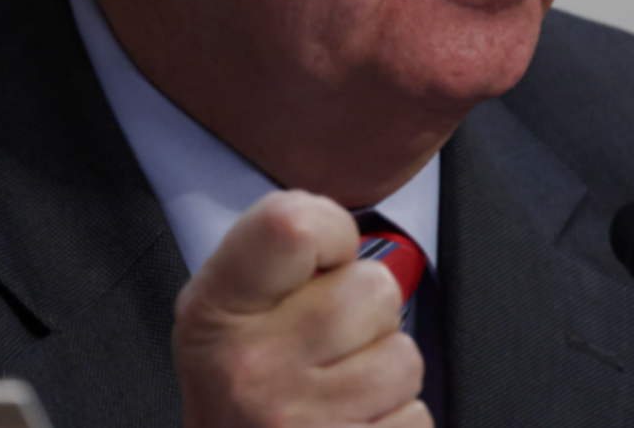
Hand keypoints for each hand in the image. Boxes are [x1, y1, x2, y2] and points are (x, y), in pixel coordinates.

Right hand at [173, 190, 431, 427]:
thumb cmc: (240, 389)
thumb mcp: (227, 311)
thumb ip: (278, 261)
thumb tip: (352, 241)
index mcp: (218, 309)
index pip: (295, 225)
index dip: (332, 232)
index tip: (328, 258)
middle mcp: (252, 364)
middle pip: (375, 289)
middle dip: (370, 315)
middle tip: (331, 344)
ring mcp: (297, 419)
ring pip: (404, 358)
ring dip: (385, 375)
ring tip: (341, 390)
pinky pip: (416, 418)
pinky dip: (395, 421)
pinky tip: (351, 424)